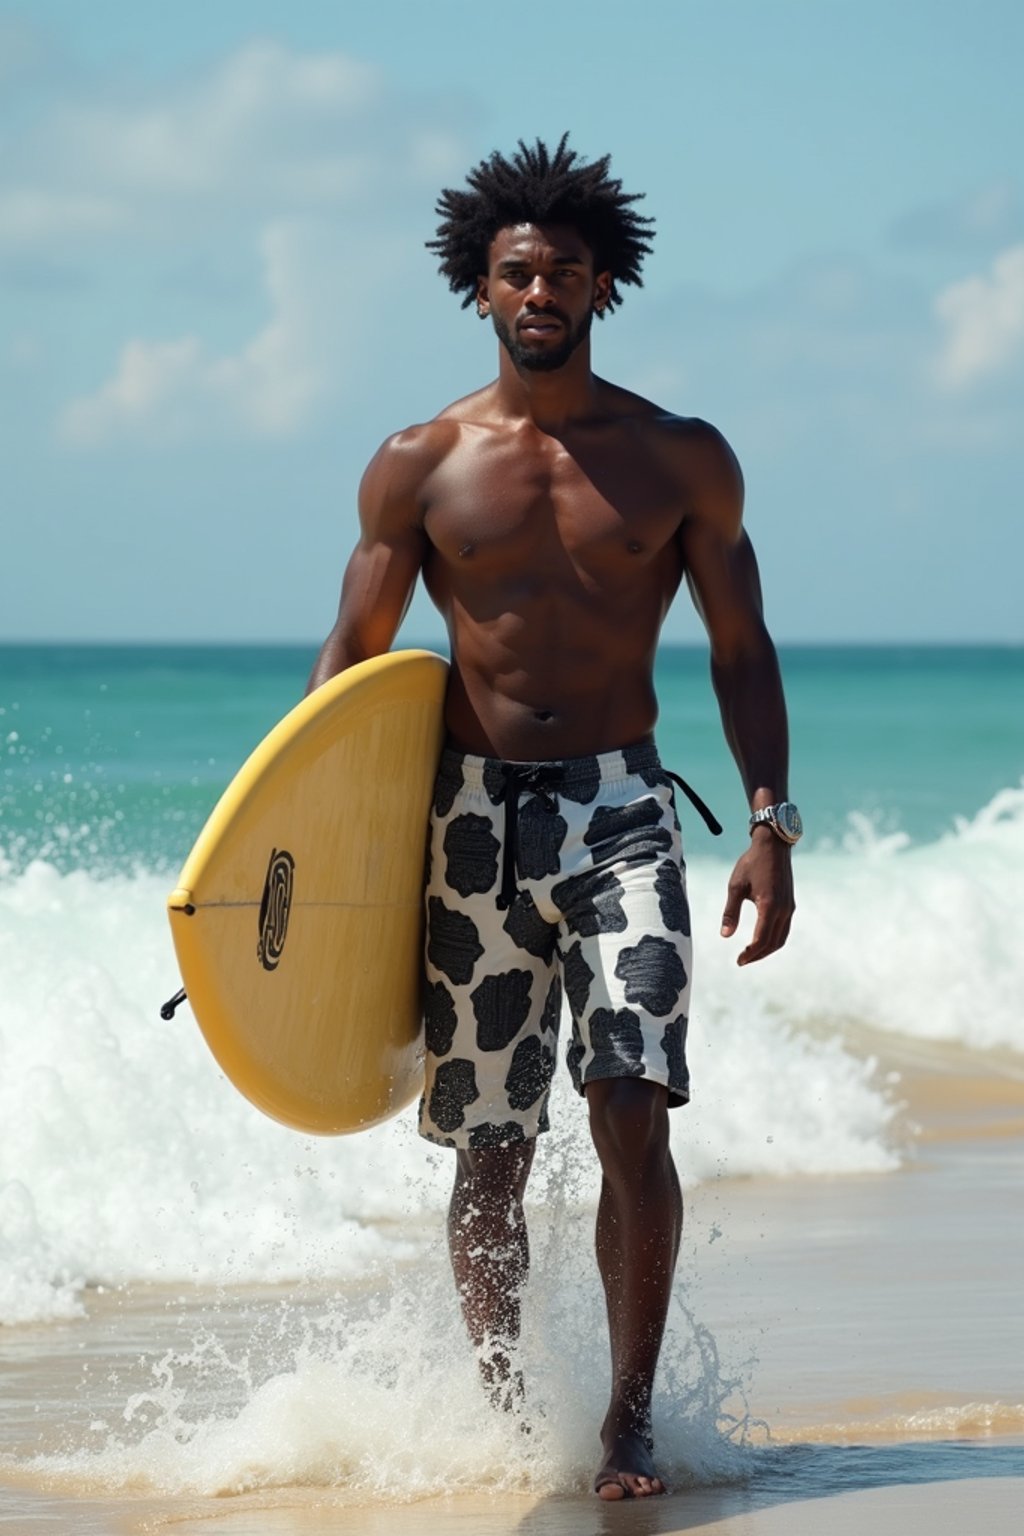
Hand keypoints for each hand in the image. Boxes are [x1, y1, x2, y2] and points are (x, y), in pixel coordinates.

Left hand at [720, 829, 794, 964]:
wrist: (773, 845)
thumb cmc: (751, 863)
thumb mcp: (735, 886)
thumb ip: (730, 912)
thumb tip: (725, 936)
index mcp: (769, 906)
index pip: (761, 940)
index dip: (750, 954)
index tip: (738, 960)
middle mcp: (783, 910)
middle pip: (773, 943)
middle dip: (758, 955)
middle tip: (742, 961)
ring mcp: (789, 907)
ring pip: (781, 938)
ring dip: (767, 949)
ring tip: (751, 954)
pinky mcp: (790, 904)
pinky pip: (784, 929)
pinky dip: (773, 939)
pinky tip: (761, 939)